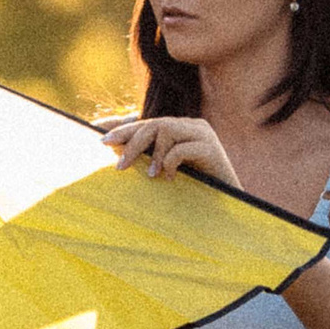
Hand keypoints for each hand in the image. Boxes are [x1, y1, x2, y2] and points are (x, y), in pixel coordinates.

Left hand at [97, 113, 237, 188]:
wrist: (231, 207)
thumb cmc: (196, 191)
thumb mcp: (167, 172)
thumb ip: (148, 159)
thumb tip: (114, 152)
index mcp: (182, 128)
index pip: (147, 121)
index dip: (122, 126)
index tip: (99, 133)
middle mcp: (193, 126)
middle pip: (153, 123)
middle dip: (131, 141)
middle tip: (117, 165)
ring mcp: (204, 134)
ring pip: (165, 129)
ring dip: (151, 153)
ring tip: (149, 175)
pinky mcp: (212, 149)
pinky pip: (182, 148)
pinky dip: (170, 162)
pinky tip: (169, 178)